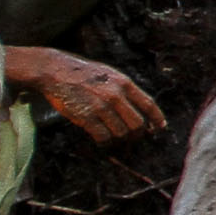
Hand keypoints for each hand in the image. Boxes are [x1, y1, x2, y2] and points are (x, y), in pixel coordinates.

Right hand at [17, 50, 163, 143]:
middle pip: (137, 124)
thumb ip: (124, 89)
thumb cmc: (83, 73)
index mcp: (124, 83)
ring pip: (122, 133)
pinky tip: (102, 142)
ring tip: (115, 140)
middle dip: (137, 134)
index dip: (157, 119)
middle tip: (132, 138)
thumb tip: (139, 108)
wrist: (56, 70)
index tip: (159, 129)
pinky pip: (103, 137)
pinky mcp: (86, 117)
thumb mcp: (110, 74)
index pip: (148, 104)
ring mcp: (101, 106)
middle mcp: (116, 95)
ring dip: (120, 140)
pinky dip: (105, 143)